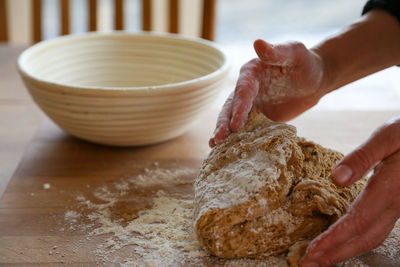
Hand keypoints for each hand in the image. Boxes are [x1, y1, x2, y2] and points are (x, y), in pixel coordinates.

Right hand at [209, 39, 326, 146]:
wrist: (315, 80)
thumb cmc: (306, 62)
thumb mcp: (295, 53)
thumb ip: (276, 51)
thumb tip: (257, 43)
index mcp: (251, 72)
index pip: (242, 91)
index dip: (238, 108)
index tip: (235, 125)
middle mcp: (246, 89)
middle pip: (230, 108)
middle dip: (223, 124)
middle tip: (217, 141)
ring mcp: (251, 105)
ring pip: (233, 120)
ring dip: (225, 133)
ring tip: (215, 147)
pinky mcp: (258, 118)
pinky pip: (246, 130)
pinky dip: (237, 139)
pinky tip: (230, 151)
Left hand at [301, 116, 399, 266]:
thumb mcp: (387, 136)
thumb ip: (363, 157)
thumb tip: (337, 178)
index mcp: (390, 188)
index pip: (358, 221)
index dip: (334, 239)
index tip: (312, 251)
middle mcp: (395, 204)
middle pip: (365, 238)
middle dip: (336, 254)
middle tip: (309, 264)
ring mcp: (398, 206)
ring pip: (372, 237)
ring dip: (345, 251)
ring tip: (321, 258)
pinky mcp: (396, 204)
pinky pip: (376, 229)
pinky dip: (356, 240)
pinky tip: (342, 240)